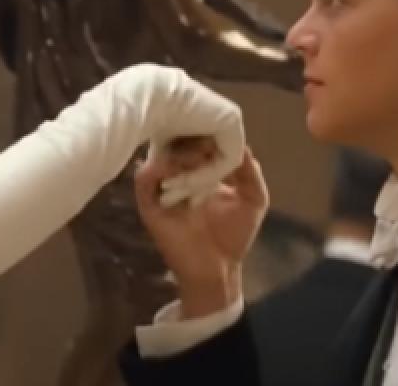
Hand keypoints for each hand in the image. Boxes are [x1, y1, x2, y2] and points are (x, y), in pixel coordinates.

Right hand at [135, 139, 268, 317]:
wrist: (218, 270)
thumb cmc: (234, 236)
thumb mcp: (253, 199)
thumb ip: (250, 173)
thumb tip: (243, 145)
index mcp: (201, 172)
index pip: (196, 141)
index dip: (205, 131)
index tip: (218, 128)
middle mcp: (179, 176)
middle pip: (175, 143)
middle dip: (190, 138)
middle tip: (206, 142)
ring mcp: (162, 189)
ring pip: (158, 156)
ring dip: (176, 153)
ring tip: (195, 158)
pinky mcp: (149, 204)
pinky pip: (144, 179)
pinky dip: (157, 169)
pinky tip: (177, 171)